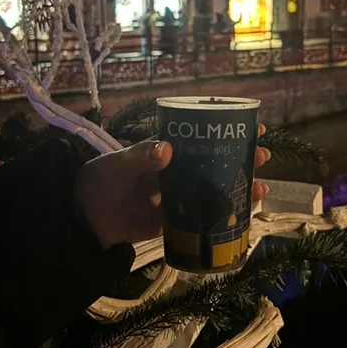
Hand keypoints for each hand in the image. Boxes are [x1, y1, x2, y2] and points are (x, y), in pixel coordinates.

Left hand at [76, 123, 271, 249]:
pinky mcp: (172, 221)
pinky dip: (222, 217)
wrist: (83, 220)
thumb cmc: (100, 181)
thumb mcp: (119, 164)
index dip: (224, 130)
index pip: (199, 136)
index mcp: (163, 152)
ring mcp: (175, 196)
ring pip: (212, 189)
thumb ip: (140, 156)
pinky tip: (241, 216)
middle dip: (239, 158)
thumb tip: (167, 149)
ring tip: (261, 187)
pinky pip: (201, 218)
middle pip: (212, 162)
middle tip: (263, 155)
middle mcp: (174, 171)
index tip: (250, 125)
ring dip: (236, 187)